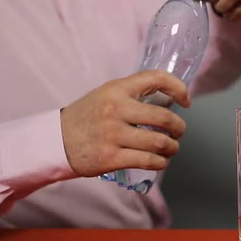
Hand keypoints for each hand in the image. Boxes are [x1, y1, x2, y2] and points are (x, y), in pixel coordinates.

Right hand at [60, 70, 190, 176]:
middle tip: (179, 132)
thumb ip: (132, 94)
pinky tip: (160, 161)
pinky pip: (148, 161)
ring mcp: (113, 134)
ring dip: (172, 147)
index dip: (178, 88)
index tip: (185, 100)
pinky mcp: (111, 158)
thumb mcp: (105, 95)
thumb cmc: (85, 117)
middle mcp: (116, 109)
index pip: (156, 78)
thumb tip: (168, 100)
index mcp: (117, 89)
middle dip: (179, 128)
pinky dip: (161, 162)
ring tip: (171, 148)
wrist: (55, 141)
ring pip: (160, 142)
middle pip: (164, 118)